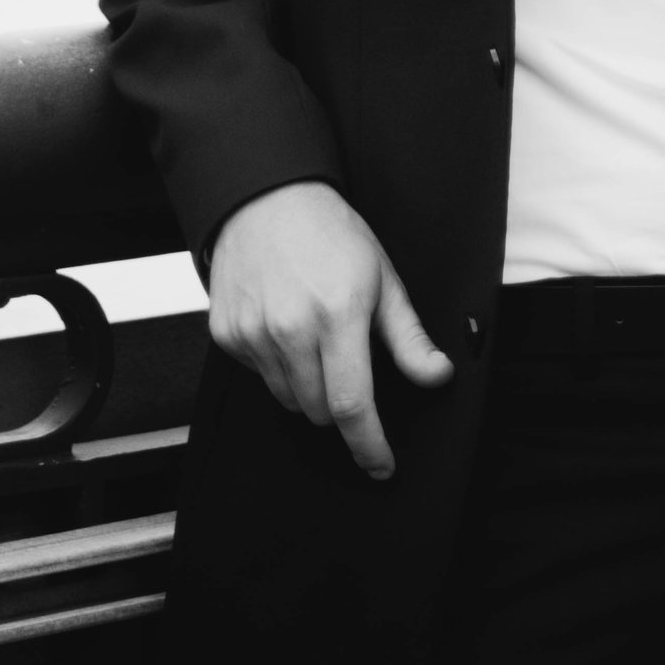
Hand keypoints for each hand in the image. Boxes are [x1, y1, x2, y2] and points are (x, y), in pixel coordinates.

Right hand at [206, 180, 453, 477]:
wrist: (266, 198)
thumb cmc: (330, 234)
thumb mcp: (382, 279)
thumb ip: (409, 338)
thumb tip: (437, 376)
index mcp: (337, 314)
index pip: (353, 405)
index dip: (369, 445)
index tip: (381, 466)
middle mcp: (290, 327)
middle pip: (320, 411)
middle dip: (342, 407)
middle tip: (348, 364)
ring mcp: (253, 332)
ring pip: (289, 400)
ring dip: (309, 389)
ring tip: (316, 338)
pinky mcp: (227, 333)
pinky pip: (259, 377)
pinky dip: (277, 367)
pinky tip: (285, 326)